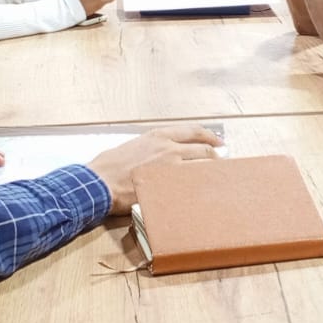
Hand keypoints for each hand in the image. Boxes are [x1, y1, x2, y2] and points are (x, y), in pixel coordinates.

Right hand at [87, 125, 225, 214]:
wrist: (100, 182)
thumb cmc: (110, 166)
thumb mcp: (133, 145)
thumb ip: (152, 147)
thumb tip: (162, 154)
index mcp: (159, 136)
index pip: (193, 132)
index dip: (210, 136)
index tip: (218, 142)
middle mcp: (169, 148)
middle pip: (204, 149)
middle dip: (216, 156)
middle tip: (222, 162)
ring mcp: (171, 167)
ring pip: (202, 166)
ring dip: (212, 172)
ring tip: (217, 177)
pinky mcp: (170, 186)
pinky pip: (193, 184)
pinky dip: (202, 186)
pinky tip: (205, 191)